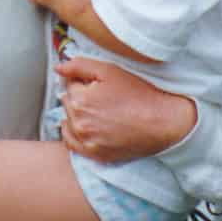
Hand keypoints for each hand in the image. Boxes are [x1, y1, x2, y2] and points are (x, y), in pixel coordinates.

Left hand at [56, 56, 196, 162]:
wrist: (163, 122)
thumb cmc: (139, 94)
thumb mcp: (109, 71)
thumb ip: (79, 66)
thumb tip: (58, 69)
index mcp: (79, 100)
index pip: (69, 85)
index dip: (84, 82)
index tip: (99, 85)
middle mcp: (79, 123)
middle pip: (68, 103)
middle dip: (80, 98)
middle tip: (103, 98)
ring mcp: (87, 141)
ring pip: (68, 122)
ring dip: (76, 115)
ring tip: (99, 112)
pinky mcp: (95, 154)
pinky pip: (72, 143)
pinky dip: (75, 134)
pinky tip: (87, 127)